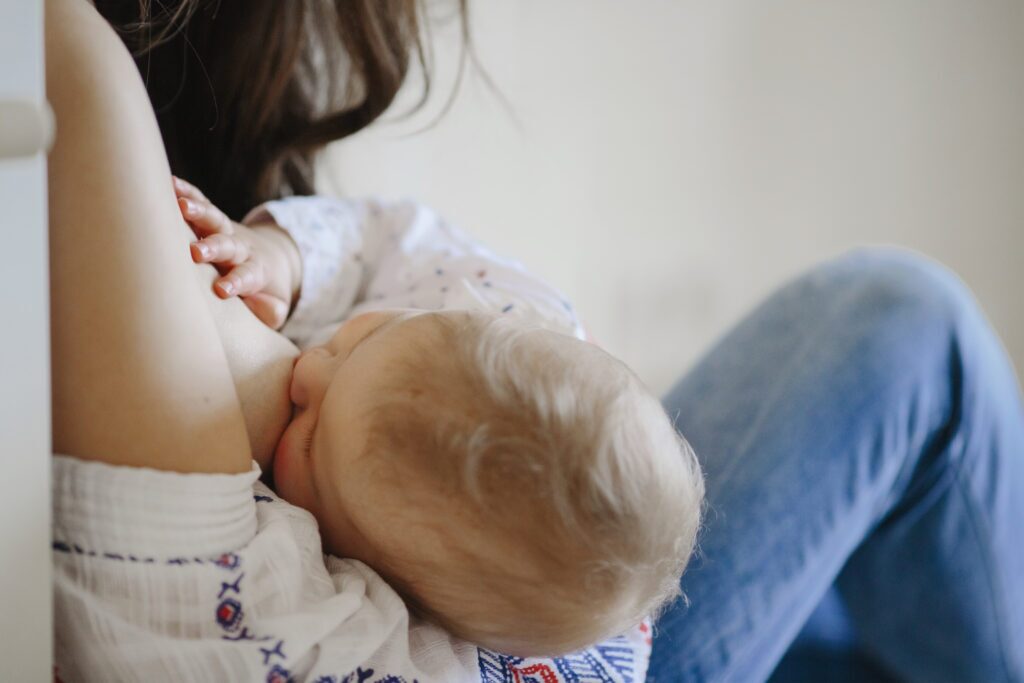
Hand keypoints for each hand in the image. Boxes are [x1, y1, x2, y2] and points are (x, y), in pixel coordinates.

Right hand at [174, 176, 300, 329]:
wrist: (273, 258)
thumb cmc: (265, 291)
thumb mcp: (274, 307)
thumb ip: (270, 311)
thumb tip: (259, 307)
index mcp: (256, 271)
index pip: (247, 276)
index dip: (236, 282)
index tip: (222, 290)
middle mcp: (241, 248)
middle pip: (229, 245)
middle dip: (213, 247)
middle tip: (197, 252)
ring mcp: (226, 231)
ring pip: (214, 219)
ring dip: (199, 212)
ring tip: (180, 205)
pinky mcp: (213, 219)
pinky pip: (202, 201)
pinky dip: (188, 192)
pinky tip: (171, 183)